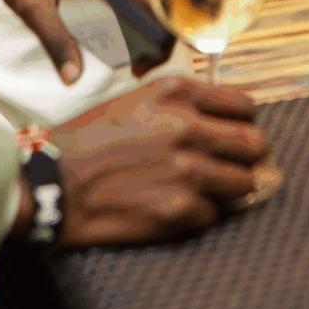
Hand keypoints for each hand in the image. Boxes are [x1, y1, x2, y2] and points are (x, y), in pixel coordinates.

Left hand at [0, 0, 163, 84]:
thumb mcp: (35, 7)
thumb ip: (55, 39)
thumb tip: (73, 76)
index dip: (160, 30)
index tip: (151, 59)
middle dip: (159, 34)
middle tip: (145, 66)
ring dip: (152, 27)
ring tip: (142, 59)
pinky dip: (140, 18)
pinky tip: (133, 40)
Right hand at [38, 74, 266, 246]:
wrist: (52, 183)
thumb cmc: (87, 141)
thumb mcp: (135, 101)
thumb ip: (182, 104)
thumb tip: (225, 119)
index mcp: (177, 94)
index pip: (245, 105)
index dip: (245, 123)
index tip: (238, 134)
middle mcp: (187, 127)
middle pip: (256, 145)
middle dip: (248, 158)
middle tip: (233, 167)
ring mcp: (188, 171)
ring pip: (244, 184)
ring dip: (228, 190)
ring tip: (201, 190)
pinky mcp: (181, 210)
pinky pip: (214, 215)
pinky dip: (198, 214)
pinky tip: (171, 206)